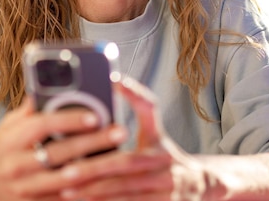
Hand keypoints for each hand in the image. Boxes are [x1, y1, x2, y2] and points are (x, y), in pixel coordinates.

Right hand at [0, 96, 127, 199]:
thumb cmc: (6, 147)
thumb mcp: (10, 124)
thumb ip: (32, 108)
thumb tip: (50, 82)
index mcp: (12, 140)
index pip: (42, 126)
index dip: (70, 120)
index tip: (95, 115)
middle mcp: (17, 165)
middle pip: (59, 153)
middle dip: (92, 142)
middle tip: (119, 131)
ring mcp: (26, 189)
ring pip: (66, 180)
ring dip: (95, 168)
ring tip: (120, 156)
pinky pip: (65, 200)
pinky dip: (87, 190)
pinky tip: (107, 180)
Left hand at [53, 74, 205, 200]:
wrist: (202, 186)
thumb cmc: (166, 154)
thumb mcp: (155, 131)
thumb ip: (137, 105)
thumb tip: (114, 79)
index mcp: (159, 141)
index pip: (145, 116)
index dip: (129, 104)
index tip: (100, 104)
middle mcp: (165, 164)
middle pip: (127, 164)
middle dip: (94, 168)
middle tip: (66, 171)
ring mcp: (167, 189)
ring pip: (127, 192)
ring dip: (96, 193)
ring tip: (68, 192)